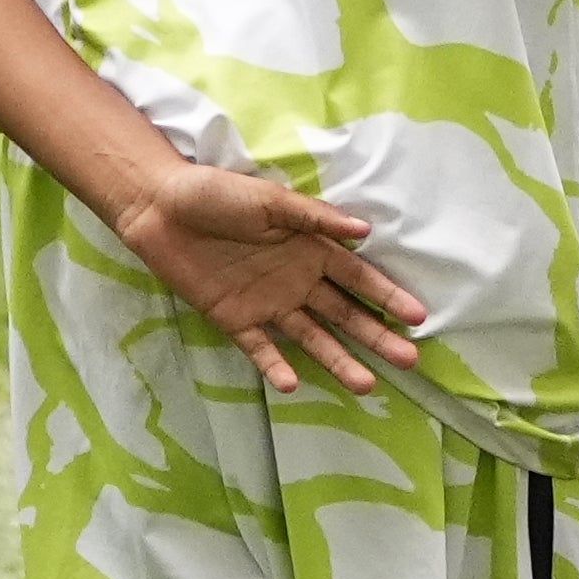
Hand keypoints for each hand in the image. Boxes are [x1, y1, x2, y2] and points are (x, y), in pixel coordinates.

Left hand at [121, 164, 431, 394]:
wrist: (159, 207)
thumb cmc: (217, 194)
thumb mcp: (270, 200)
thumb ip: (316, 219)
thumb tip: (366, 231)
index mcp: (309, 248)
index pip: (358, 278)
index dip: (387, 296)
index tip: (418, 317)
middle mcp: (296, 280)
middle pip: (344, 314)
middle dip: (376, 336)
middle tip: (409, 361)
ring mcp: (268, 304)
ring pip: (312, 338)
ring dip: (339, 360)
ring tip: (367, 384)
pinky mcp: (235, 320)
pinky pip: (261, 348)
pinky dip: (276, 366)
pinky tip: (294, 384)